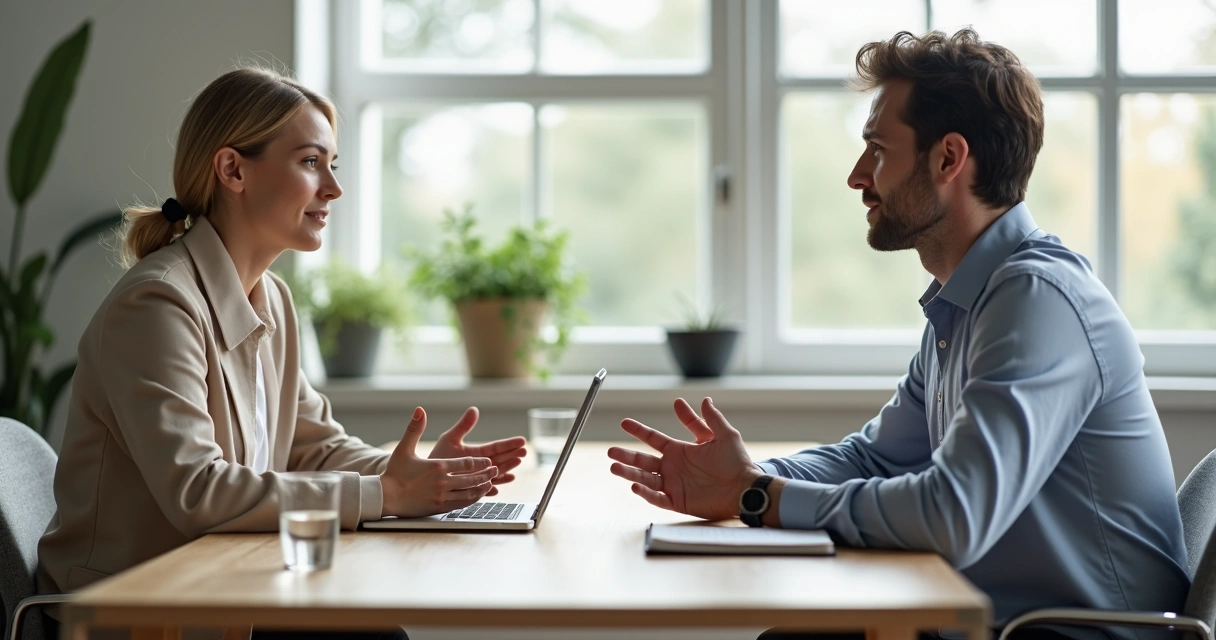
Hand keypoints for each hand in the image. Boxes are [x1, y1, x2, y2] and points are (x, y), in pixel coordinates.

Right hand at [380, 407, 499, 517]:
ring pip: (469, 493)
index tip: (489, 461)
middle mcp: (442, 483)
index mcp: (438, 467)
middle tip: (496, 470)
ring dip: (482, 488)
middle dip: (486, 474)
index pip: (466, 464)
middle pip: (472, 479)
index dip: (480, 462)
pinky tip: (476, 496)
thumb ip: (414, 429)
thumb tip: (419, 410)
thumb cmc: (394, 472)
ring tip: (490, 483)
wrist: (385, 497)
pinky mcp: (438, 508)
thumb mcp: (404, 448)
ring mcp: (441, 497)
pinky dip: (472, 500)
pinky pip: (461, 504)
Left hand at [428, 407, 526, 495]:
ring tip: (516, 465)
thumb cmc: (438, 456)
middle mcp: (480, 466)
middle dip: (512, 456)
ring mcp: (477, 478)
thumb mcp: (450, 438)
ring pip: (496, 474)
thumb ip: (463, 426)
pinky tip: (497, 487)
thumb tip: (474, 409)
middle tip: (524, 451)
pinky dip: (491, 489)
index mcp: (477, 453)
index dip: (509, 444)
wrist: (426, 475)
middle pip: (500, 460)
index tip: (522, 440)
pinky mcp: (471, 490)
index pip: (496, 447)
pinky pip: (484, 490)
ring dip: (506, 470)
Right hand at [607, 397, 761, 520]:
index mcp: (680, 451)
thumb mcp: (724, 435)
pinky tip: (635, 485)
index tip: (624, 423)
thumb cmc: (737, 462)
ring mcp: (674, 485)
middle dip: (626, 456)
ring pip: (645, 479)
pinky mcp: (678, 501)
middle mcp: (673, 467)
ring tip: (614, 467)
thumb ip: (710, 419)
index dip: (639, 431)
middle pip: (643, 461)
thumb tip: (704, 400)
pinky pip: (657, 498)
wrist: (745, 488)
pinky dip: (645, 493)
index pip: (653, 439)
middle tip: (610, 452)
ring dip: (629, 473)